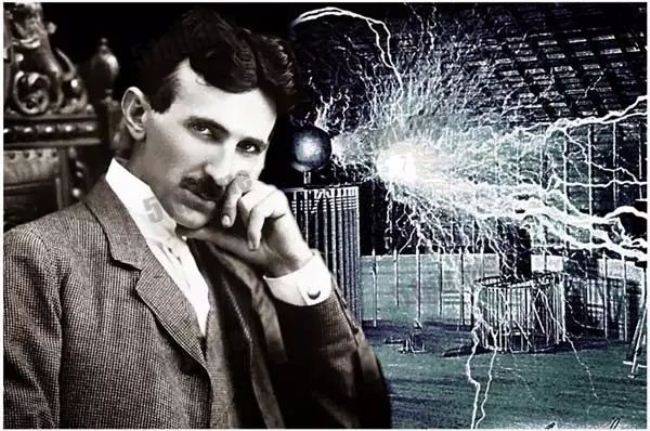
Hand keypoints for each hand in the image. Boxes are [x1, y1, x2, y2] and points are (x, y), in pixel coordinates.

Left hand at [177, 166, 311, 276]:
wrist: (276, 261)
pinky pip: (259, 209)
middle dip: (227, 205)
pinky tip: (255, 242)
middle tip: (226, 224)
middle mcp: (255, 188)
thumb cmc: (252, 246)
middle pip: (235, 184)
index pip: (227, 180)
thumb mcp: (223, 237)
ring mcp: (268, 192)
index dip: (217, 176)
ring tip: (249, 237)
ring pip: (245, 199)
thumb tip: (178, 228)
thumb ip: (204, 229)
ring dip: (244, 223)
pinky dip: (254, 229)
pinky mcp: (279, 201)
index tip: (207, 172)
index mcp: (242, 193)